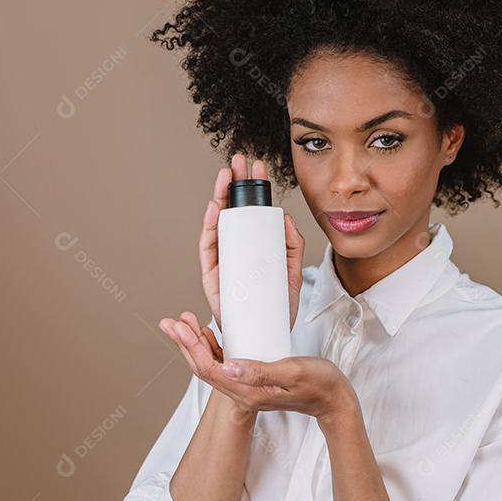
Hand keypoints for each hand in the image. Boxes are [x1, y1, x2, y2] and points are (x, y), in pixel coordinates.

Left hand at [160, 311, 356, 420]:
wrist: (333, 399)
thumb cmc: (319, 383)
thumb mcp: (293, 371)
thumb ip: (260, 371)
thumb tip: (228, 365)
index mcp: (248, 391)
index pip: (210, 369)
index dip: (191, 347)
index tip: (180, 327)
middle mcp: (242, 391)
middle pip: (204, 367)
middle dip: (184, 344)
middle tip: (169, 322)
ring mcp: (246, 387)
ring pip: (211, 366)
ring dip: (194, 345)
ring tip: (181, 324)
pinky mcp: (252, 379)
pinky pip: (224, 365)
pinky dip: (211, 348)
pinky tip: (207, 335)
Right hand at [199, 152, 304, 332]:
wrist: (266, 339)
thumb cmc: (276, 308)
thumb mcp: (292, 272)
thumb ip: (292, 245)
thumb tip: (285, 217)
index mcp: (253, 248)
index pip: (251, 213)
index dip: (252, 189)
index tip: (257, 167)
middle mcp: (235, 252)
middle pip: (231, 213)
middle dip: (233, 184)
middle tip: (237, 161)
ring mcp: (223, 262)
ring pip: (217, 225)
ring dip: (219, 198)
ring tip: (226, 176)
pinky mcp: (213, 277)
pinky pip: (209, 249)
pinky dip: (210, 227)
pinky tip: (215, 207)